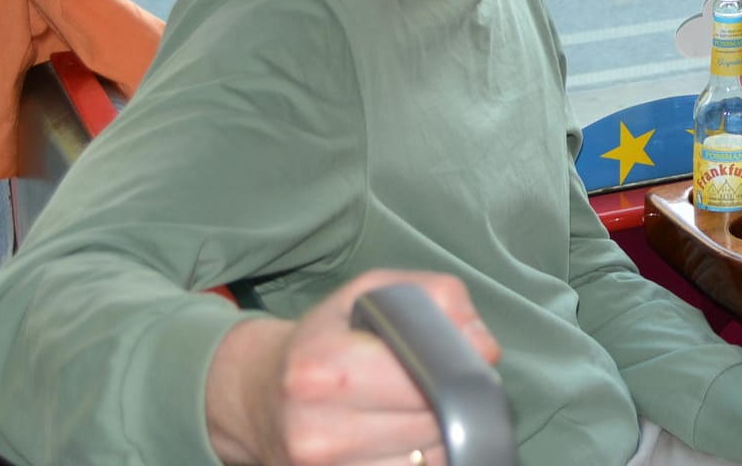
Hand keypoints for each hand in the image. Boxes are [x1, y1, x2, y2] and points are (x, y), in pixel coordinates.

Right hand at [205, 270, 500, 465]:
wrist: (257, 396)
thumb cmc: (325, 338)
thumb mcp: (373, 294)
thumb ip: (438, 300)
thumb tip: (484, 347)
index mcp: (323, 369)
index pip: (428, 378)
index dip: (458, 368)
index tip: (461, 360)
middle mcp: (318, 431)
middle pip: (433, 423)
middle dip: (452, 402)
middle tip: (438, 383)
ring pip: (431, 460)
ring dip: (439, 436)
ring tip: (416, 410)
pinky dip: (422, 460)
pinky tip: (403, 439)